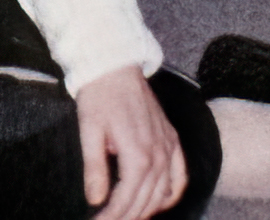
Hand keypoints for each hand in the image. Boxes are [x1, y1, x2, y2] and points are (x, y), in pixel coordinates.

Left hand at [76, 66, 186, 219]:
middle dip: (127, 217)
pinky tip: (160, 202)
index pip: (127, 199)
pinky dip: (172, 194)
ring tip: (128, 217)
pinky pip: (180, 175)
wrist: (114, 64)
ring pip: (164, 193)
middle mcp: (158, 154)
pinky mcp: (171, 139)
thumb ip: (95, 167)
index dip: (112, 217)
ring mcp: (168, 146)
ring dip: (147, 210)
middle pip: (146, 200)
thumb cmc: (98, 95)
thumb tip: (95, 200)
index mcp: (137, 154)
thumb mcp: (89, 129)